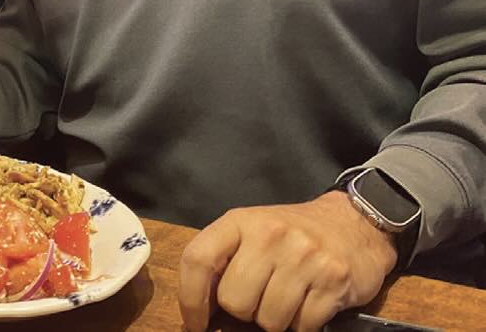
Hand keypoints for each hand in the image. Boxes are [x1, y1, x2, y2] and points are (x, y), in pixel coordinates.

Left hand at [178, 192, 397, 331]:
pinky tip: (308, 302)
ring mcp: (303, 256)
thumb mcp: (251, 233)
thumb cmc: (293, 233)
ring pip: (269, 321)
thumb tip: (198, 309)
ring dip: (276, 320)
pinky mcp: (333, 279)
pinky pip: (303, 327)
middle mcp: (270, 234)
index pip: (198, 259)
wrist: (352, 223)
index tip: (196, 323)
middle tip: (260, 297)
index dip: (190, 299)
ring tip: (287, 297)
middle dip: (245, 311)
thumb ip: (223, 262)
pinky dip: (302, 325)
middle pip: (235, 301)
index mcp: (241, 221)